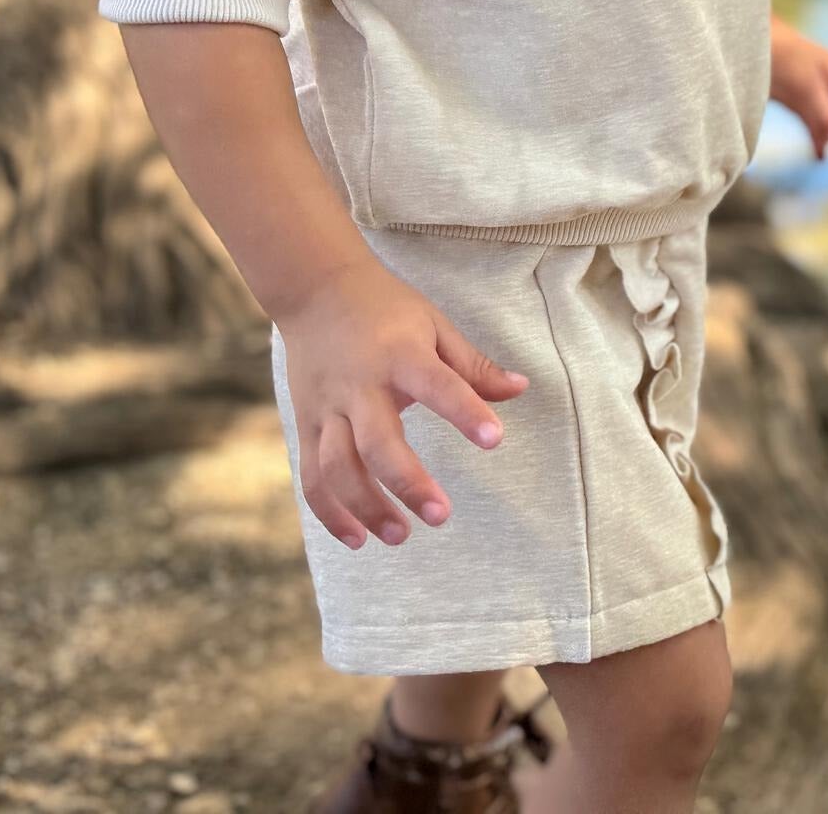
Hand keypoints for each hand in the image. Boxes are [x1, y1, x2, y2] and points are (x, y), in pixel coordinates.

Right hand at [275, 258, 531, 550]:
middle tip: (441, 516)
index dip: (466, 412)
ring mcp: (326, 407)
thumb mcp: (434, 325)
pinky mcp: (305, 424)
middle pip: (377, 441)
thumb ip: (473, 365)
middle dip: (407, 482)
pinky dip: (329, 511)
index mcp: (399, 354)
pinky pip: (311, 476)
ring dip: (366, 506)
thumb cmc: (385, 308)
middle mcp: (359, 385)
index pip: (437, 385)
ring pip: (337, 466)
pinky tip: (357, 538)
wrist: (315, 288)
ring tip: (400, 535)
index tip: (495, 439)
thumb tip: (521, 389)